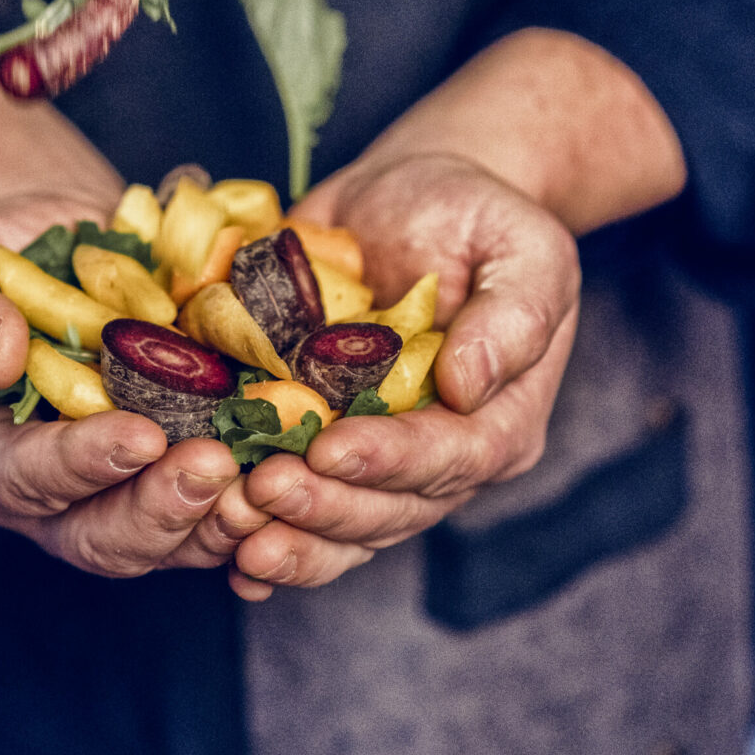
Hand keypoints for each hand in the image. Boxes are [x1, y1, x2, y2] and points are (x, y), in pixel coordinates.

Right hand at [0, 71, 268, 577]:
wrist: (63, 246)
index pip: (27, 478)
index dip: (82, 464)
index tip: (139, 435)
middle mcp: (53, 499)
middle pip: (102, 536)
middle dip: (160, 508)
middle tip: (214, 465)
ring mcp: (122, 495)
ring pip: (170, 541)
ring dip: (219, 519)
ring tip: (265, 482)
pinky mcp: (178, 480)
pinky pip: (218, 515)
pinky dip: (256, 503)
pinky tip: (292, 473)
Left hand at [226, 28, 684, 600]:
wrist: (413, 195)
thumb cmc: (477, 216)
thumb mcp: (525, 247)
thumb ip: (514, 315)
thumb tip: (469, 383)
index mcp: (500, 417)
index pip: (453, 457)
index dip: (391, 461)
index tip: (331, 450)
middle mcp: (442, 454)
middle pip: (390, 509)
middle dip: (325, 506)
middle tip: (262, 489)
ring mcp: (379, 457)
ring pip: (343, 527)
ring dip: (288, 537)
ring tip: (233, 526)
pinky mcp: (324, 442)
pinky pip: (301, 511)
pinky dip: (266, 538)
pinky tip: (229, 559)